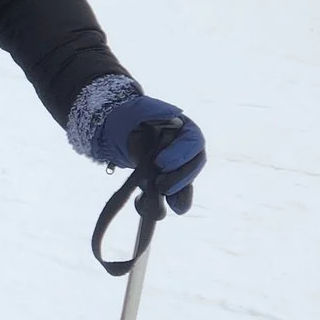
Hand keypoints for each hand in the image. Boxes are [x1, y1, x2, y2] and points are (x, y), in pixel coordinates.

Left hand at [97, 93, 205, 212]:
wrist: (125, 132)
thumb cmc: (137, 118)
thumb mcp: (145, 109)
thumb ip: (158, 111)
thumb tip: (172, 116)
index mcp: (186, 131)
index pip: (192, 143)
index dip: (179, 155)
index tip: (159, 163)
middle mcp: (188, 152)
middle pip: (194, 167)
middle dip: (179, 177)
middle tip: (160, 184)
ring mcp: (180, 170)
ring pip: (187, 185)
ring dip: (176, 194)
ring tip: (159, 194)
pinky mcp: (170, 185)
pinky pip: (176, 199)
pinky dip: (168, 205)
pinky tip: (154, 210)